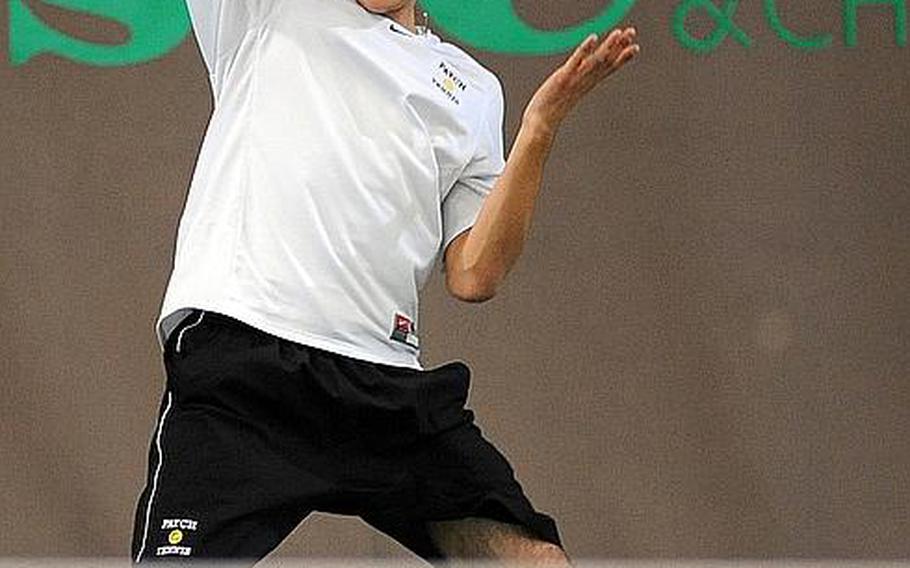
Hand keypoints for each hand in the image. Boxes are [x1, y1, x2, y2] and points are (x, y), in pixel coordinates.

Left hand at [523, 27, 639, 134]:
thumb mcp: (568, 94)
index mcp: (587, 84)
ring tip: (619, 33)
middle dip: (619, 46)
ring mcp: (575, 79)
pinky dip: (585, 49)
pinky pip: (576, 61)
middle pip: (606, 61)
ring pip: (595, 60)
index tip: (636, 47)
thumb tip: (578, 81)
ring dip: (608, 45)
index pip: (609, 68)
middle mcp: (584, 81)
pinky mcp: (563, 77)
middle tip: (632, 32)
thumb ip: (576, 85)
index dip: (622, 58)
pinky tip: (593, 38)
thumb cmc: (551, 109)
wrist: (542, 122)